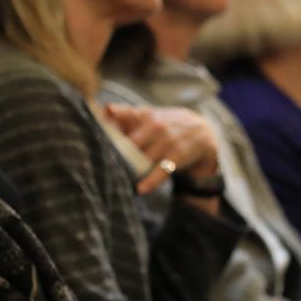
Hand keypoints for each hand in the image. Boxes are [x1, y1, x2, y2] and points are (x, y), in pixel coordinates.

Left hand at [103, 104, 218, 193]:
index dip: (111, 119)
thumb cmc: (167, 125)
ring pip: (144, 158)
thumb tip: (103, 111)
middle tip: (102, 166)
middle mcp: (156, 126)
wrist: (203, 132)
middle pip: (130, 143)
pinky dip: (152, 181)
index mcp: (145, 115)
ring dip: (131, 170)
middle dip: (117, 154)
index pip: (125, 114)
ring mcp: (167, 141)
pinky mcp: (178, 155)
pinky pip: (162, 170)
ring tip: (117, 180)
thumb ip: (125, 116)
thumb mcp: (150, 117)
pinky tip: (141, 189)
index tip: (98, 124)